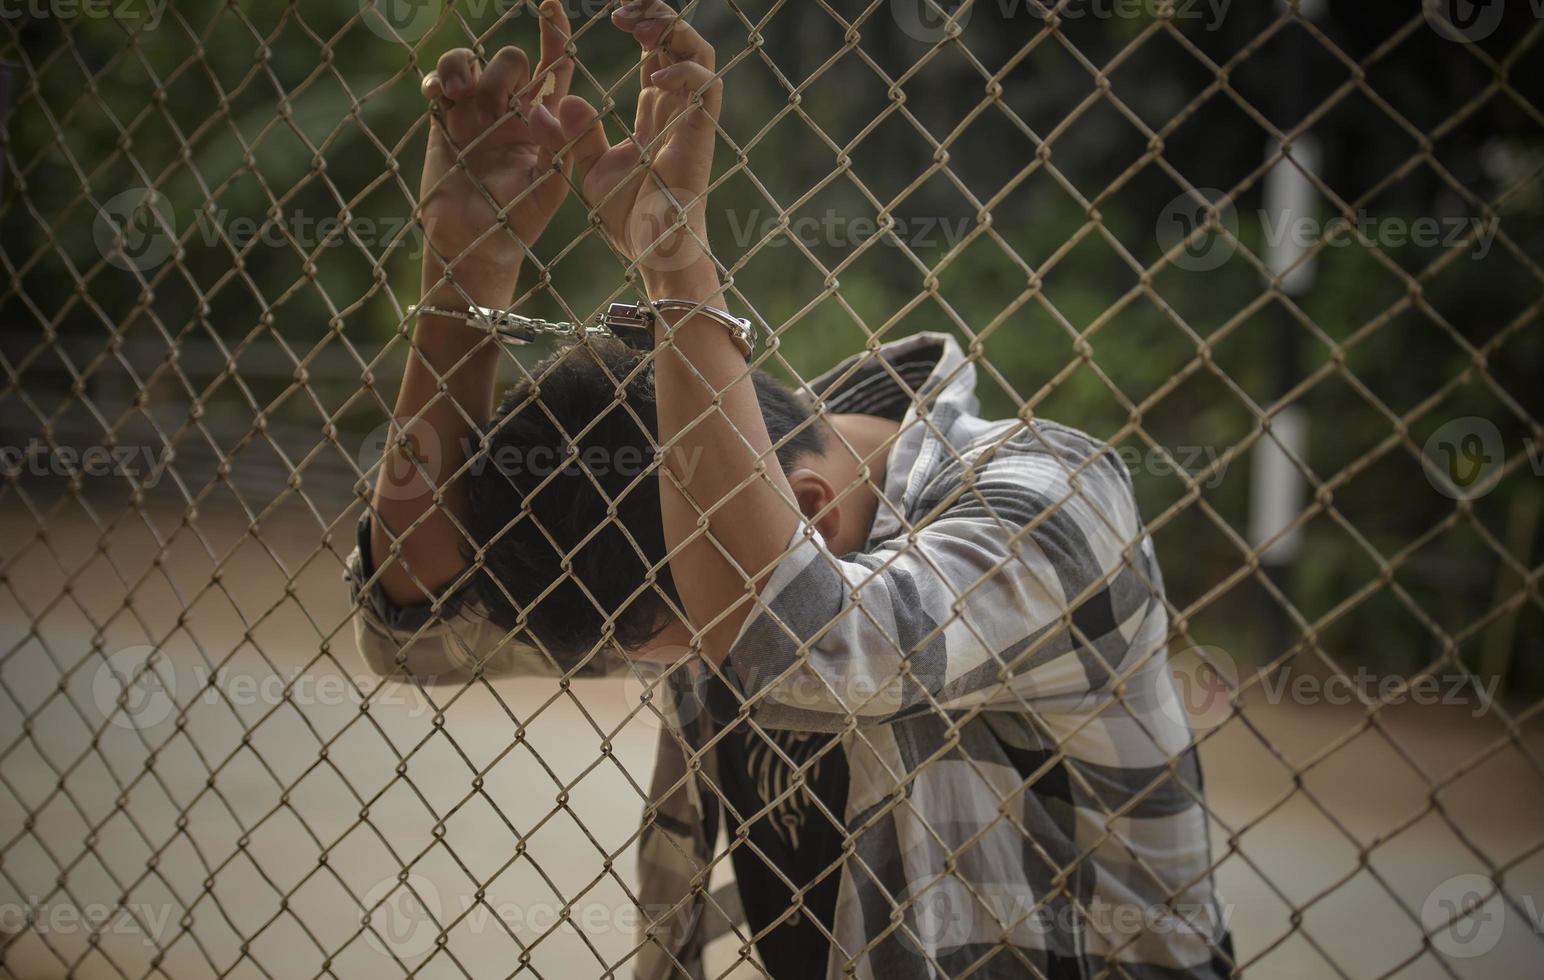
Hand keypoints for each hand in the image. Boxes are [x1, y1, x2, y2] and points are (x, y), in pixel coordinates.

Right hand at [418, 1, 573, 281]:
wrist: (472, 246)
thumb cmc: (518, 222)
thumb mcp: (550, 189)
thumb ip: (562, 150)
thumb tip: (562, 107)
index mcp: (543, 121)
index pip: (554, 67)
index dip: (554, 34)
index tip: (551, 4)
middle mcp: (510, 110)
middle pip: (510, 60)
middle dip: (503, 72)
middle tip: (492, 109)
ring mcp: (474, 112)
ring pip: (471, 62)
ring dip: (465, 69)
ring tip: (459, 96)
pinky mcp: (443, 120)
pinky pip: (438, 82)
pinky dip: (438, 79)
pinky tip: (439, 96)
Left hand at [530, 0, 722, 294]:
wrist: (653, 247)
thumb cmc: (628, 214)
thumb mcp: (589, 167)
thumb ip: (573, 134)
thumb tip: (559, 101)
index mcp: (655, 110)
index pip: (655, 51)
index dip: (640, 23)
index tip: (612, 13)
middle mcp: (677, 107)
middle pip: (680, 40)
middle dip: (657, 14)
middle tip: (622, 11)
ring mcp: (692, 118)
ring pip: (700, 53)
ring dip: (672, 31)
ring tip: (639, 30)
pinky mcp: (700, 133)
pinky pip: (705, 87)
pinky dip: (683, 71)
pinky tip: (652, 77)